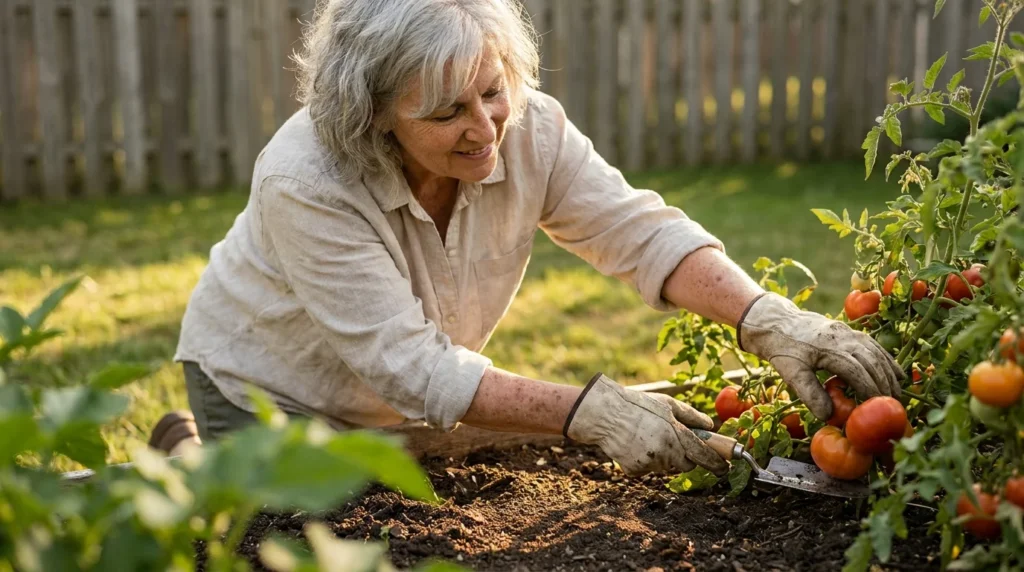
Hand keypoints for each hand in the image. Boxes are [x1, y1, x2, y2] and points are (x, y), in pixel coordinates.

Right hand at [563, 374, 729, 476]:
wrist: (604, 414)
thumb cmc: (637, 405)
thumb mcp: (666, 403)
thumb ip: (690, 416)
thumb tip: (710, 426)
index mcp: (675, 432)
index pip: (703, 454)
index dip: (716, 463)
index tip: (724, 469)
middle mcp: (665, 450)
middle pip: (686, 465)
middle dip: (684, 457)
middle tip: (672, 442)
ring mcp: (650, 462)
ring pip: (665, 466)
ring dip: (662, 456)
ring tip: (646, 436)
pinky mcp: (635, 470)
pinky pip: (647, 469)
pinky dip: (644, 460)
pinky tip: (634, 445)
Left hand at [737, 292, 904, 419]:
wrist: (776, 323)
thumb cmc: (783, 350)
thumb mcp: (792, 374)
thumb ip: (810, 394)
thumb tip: (829, 416)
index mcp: (828, 348)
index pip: (856, 371)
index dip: (869, 389)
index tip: (877, 406)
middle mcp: (842, 337)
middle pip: (871, 361)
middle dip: (884, 383)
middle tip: (893, 404)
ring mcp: (847, 331)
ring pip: (875, 352)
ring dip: (889, 372)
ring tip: (898, 392)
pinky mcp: (848, 330)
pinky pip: (872, 345)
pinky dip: (886, 359)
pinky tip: (896, 372)